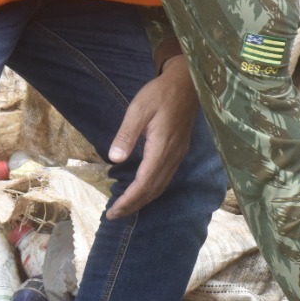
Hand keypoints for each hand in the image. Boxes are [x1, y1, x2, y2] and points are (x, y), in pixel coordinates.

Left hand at [106, 55, 198, 219]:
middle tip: (114, 215)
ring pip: (160, 187)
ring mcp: (177, 155)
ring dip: (143, 200)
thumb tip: (114, 158)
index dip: (128, 200)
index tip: (113, 211)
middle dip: (133, 205)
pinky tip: (142, 190)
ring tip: (126, 207)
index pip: (143, 183)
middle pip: (152, 190)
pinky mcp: (178, 152)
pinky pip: (165, 179)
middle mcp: (172, 157)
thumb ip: (126, 134)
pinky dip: (152, 190)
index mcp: (161, 148)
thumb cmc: (160, 94)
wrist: (186, 84)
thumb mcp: (138, 110)